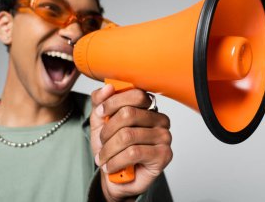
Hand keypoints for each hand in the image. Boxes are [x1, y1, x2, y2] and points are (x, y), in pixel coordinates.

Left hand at [90, 84, 172, 201]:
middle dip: (107, 130)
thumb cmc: (112, 147)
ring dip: (108, 149)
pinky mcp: (164, 155)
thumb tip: (108, 87)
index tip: (100, 113)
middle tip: (101, 141)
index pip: (136, 94)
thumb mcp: (100, 121)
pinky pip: (133, 153)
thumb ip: (100, 101)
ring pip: (128, 136)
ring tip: (103, 157)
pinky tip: (110, 165)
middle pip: (129, 114)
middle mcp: (160, 119)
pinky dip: (115, 161)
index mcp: (148, 107)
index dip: (113, 102)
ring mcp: (164, 137)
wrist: (115, 177)